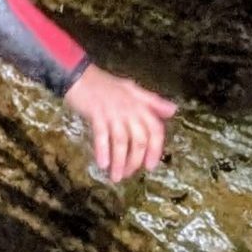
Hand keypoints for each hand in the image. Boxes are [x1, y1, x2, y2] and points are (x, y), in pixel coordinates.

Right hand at [63, 66, 177, 181]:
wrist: (78, 75)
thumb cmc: (103, 84)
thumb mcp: (132, 89)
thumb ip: (152, 102)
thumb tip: (173, 110)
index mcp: (140, 104)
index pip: (155, 130)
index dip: (155, 150)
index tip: (150, 166)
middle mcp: (129, 110)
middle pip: (139, 140)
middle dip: (135, 161)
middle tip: (129, 175)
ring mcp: (113, 112)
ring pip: (121, 142)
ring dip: (119, 162)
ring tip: (116, 177)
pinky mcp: (96, 114)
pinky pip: (102, 136)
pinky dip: (102, 151)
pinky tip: (102, 164)